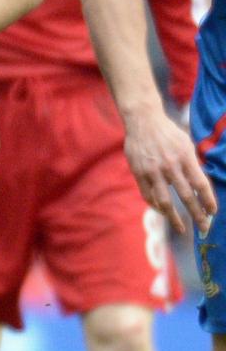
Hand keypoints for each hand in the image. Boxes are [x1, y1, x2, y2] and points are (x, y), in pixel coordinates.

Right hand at [124, 107, 216, 233]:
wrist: (142, 122)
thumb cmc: (168, 133)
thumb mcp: (186, 144)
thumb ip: (192, 164)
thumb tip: (200, 187)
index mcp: (185, 158)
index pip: (201, 184)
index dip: (209, 200)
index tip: (213, 212)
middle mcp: (169, 166)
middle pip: (186, 196)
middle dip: (196, 214)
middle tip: (203, 228)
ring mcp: (152, 171)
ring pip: (164, 201)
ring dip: (175, 217)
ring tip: (181, 228)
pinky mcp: (139, 173)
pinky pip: (148, 195)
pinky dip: (156, 206)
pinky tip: (163, 211)